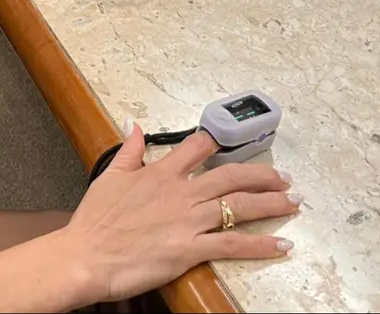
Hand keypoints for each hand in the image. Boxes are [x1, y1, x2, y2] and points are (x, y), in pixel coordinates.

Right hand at [63, 126, 299, 303]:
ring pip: (240, 207)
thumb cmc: (94, 219)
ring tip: (294, 203)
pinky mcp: (190, 250)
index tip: (237, 142)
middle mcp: (181, 192)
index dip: (220, 143)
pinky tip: (282, 245)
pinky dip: (261, 245)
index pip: (198, 148)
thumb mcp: (110, 176)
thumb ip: (128, 149)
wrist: (86, 255)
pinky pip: (233, 245)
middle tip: (284, 178)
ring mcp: (188, 221)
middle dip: (263, 175)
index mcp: (161, 173)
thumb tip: (132, 124)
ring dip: (272, 204)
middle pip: (232, 176)